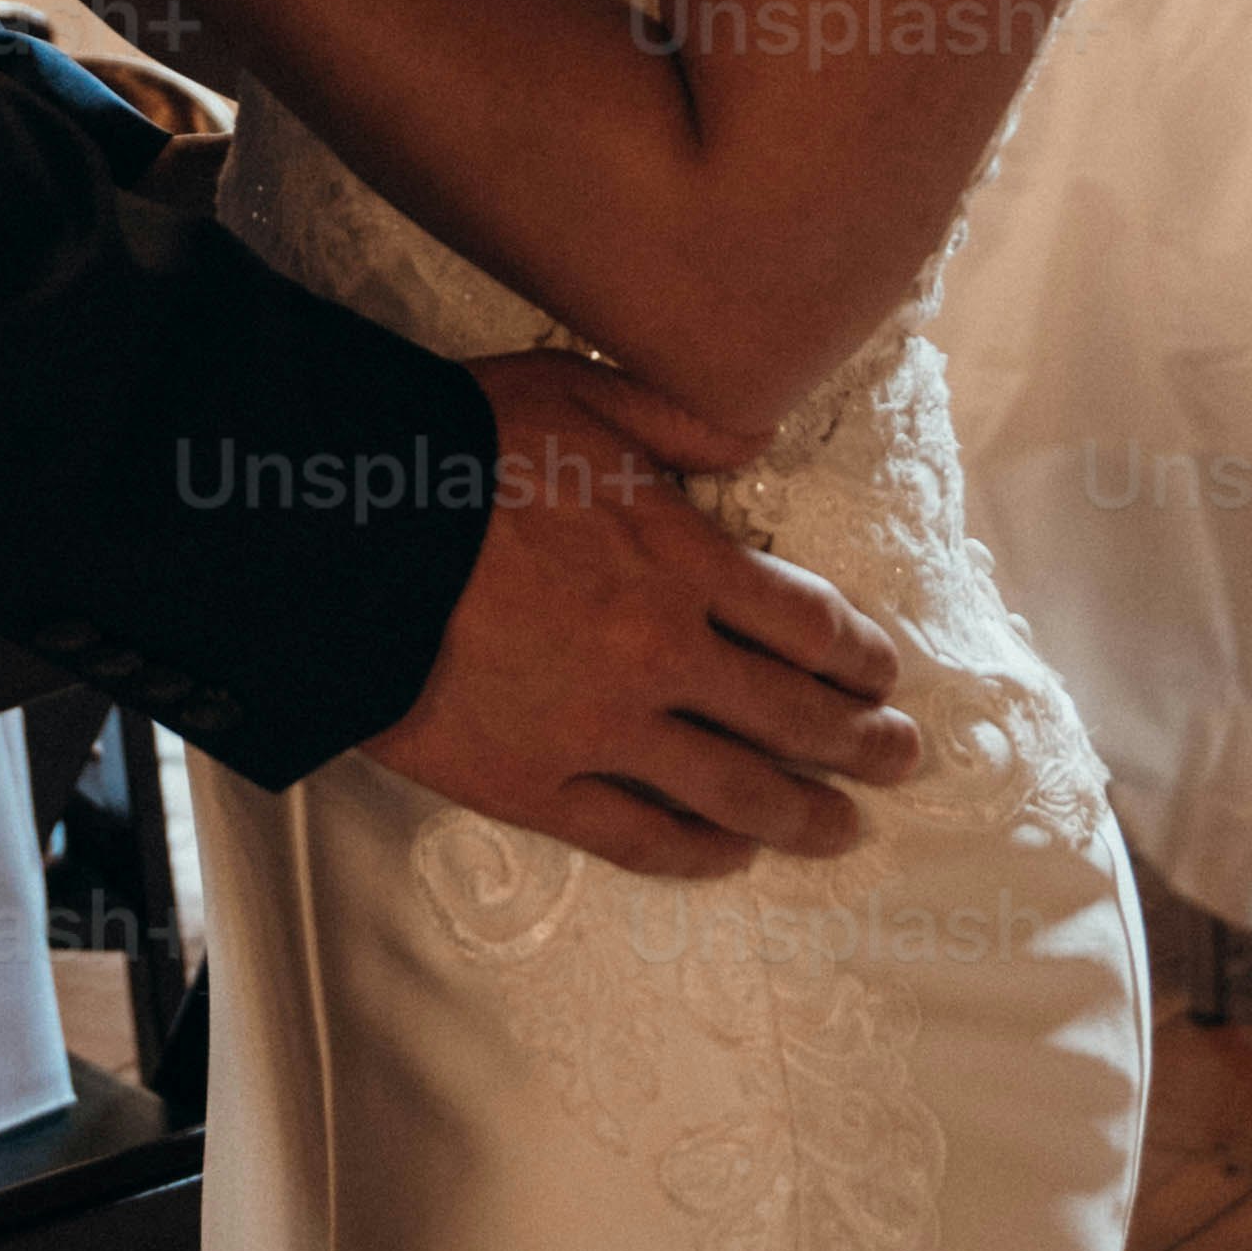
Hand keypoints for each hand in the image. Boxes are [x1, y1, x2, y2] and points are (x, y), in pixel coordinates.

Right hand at [366, 348, 922, 882]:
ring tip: (845, 829)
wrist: (349, 533)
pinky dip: (696, 854)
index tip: (884, 675)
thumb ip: (682, 417)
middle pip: (791, 716)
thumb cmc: (462, 449)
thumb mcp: (582, 392)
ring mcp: (601, 728)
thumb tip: (757, 432)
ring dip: (803, 814)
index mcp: (678, 557)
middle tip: (902, 760)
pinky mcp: (537, 784)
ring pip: (732, 791)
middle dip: (861, 743)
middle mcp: (659, 653)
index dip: (859, 656)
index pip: (805, 622)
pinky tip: (732, 858)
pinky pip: (638, 837)